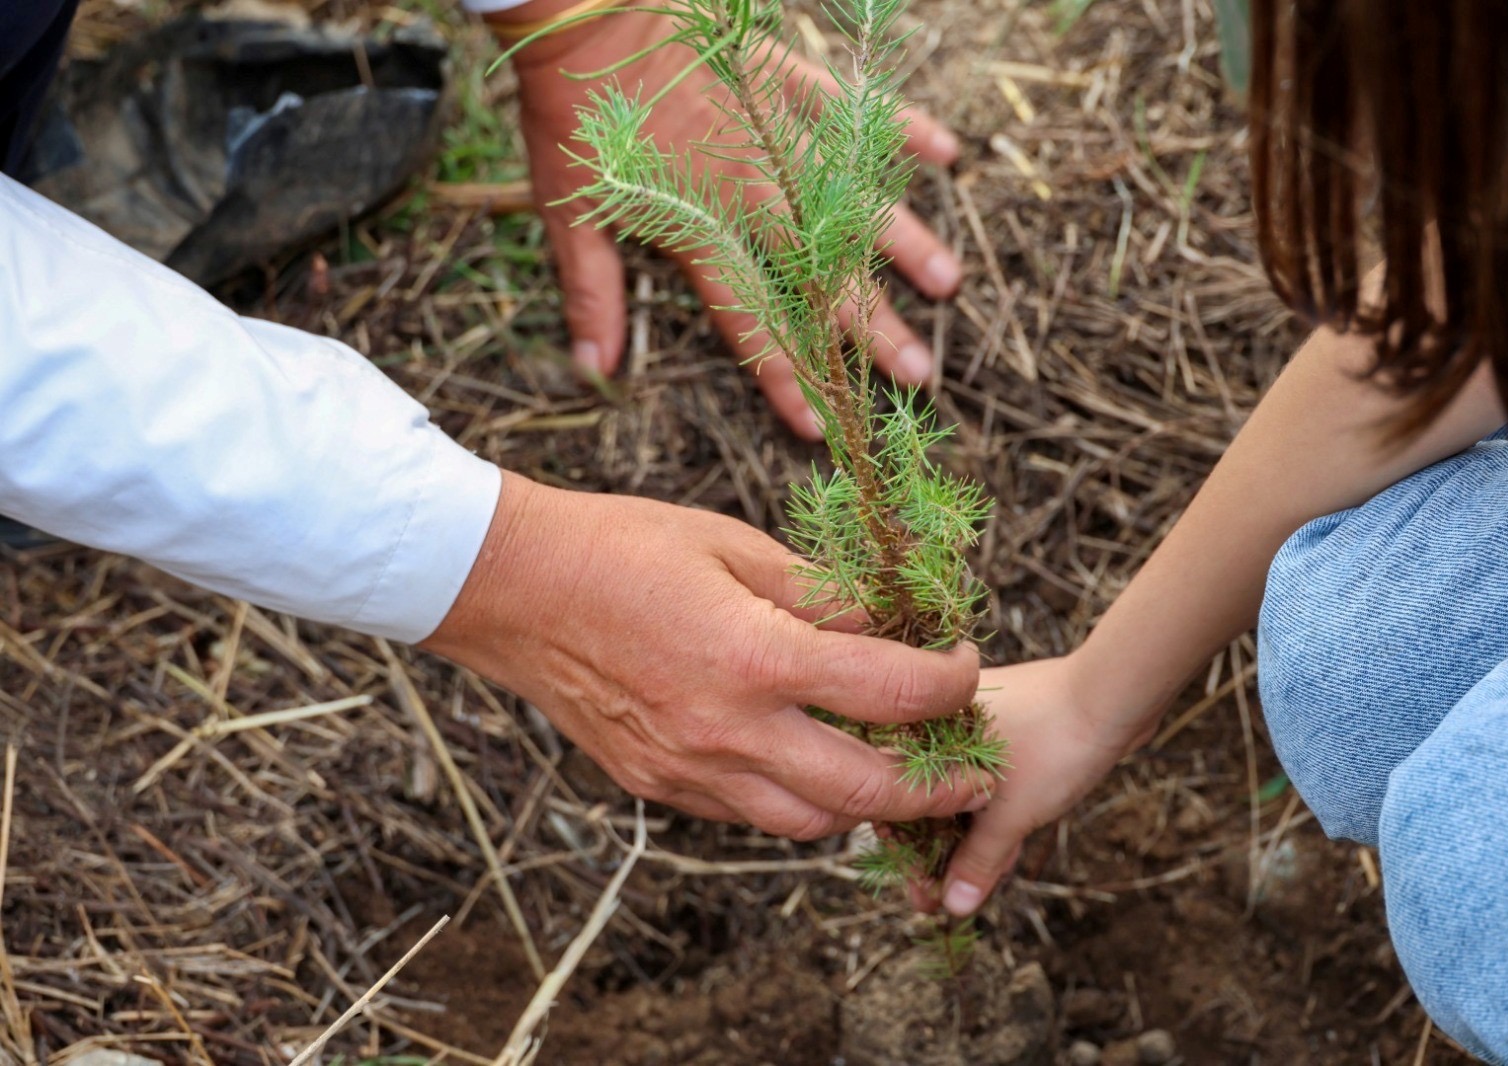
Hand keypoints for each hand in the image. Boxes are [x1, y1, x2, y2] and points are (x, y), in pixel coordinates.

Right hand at [422, 471, 986, 838]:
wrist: (512, 589)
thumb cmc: (624, 547)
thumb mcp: (734, 546)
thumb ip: (820, 595)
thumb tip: (891, 624)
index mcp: (756, 656)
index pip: (892, 692)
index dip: (950, 681)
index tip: (964, 663)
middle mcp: (727, 730)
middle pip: (866, 792)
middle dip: (939, 786)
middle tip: (975, 769)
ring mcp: (689, 770)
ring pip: (810, 824)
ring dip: (867, 805)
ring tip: (898, 772)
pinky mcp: (657, 786)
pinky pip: (749, 814)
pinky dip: (796, 800)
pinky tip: (810, 761)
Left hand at [500, 2, 963, 438]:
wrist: (581, 12)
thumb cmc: (571, 114)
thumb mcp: (569, 211)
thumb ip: (591, 293)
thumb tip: (593, 371)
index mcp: (700, 230)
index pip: (750, 321)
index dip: (784, 377)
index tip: (817, 424)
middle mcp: (751, 192)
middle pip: (820, 275)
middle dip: (871, 330)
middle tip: (921, 373)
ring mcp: (776, 135)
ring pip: (849, 200)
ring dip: (901, 243)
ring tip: (947, 282)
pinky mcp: (784, 79)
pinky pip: (850, 108)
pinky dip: (898, 126)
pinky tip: (947, 152)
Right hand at [912, 656, 1156, 915]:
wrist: (1114, 695)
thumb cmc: (1052, 744)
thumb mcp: (1009, 814)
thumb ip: (977, 861)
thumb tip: (953, 907)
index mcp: (926, 729)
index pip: (900, 801)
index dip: (909, 856)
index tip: (921, 896)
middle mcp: (944, 723)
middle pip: (928, 802)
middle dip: (936, 855)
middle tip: (939, 902)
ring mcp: (979, 727)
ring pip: (960, 795)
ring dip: (965, 841)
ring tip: (967, 889)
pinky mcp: (1012, 734)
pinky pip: (989, 785)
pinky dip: (991, 820)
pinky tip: (999, 858)